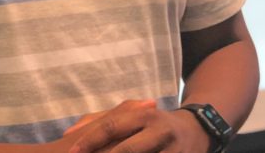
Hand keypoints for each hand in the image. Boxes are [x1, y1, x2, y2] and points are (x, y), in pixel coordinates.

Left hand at [67, 101, 210, 152]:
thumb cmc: (153, 124)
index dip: (90, 140)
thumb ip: (100, 122)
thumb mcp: (132, 117)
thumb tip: (68, 134)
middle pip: (127, 149)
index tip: (72, 152)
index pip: (111, 127)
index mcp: (143, 115)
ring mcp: (173, 150)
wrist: (197, 131)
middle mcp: (159, 130)